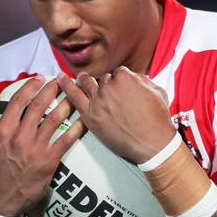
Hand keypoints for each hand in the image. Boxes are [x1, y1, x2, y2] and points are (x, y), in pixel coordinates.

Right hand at [0, 76, 84, 216]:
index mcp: (2, 131)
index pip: (19, 101)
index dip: (30, 86)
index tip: (39, 78)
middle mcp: (20, 137)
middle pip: (39, 107)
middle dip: (51, 90)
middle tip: (61, 81)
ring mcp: (36, 149)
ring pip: (54, 120)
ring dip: (66, 104)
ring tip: (74, 94)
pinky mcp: (49, 162)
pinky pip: (65, 141)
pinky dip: (76, 129)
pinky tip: (84, 119)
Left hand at [57, 67, 175, 163]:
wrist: (152, 143)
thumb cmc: (157, 119)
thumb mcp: (157, 91)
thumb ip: (143, 81)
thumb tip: (136, 78)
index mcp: (125, 77)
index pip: (117, 73)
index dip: (119, 80)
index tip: (120, 87)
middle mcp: (109, 86)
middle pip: (102, 79)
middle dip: (106, 84)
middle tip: (107, 91)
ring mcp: (97, 100)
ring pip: (87, 84)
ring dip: (84, 80)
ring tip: (81, 78)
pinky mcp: (90, 115)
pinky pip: (74, 96)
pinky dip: (65, 86)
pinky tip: (59, 78)